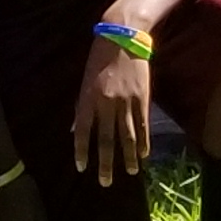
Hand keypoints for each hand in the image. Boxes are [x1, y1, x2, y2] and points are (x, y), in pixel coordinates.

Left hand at [70, 39, 153, 184]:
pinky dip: (143, 142)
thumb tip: (77, 131)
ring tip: (129, 172)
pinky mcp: (142, 99)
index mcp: (89, 98)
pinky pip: (142, 126)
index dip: (82, 151)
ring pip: (127, 137)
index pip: (84, 132)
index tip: (81, 167)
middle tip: (105, 182)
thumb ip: (82, 107)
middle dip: (105, 163)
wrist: (122, 38)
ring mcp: (126, 102)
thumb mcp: (84, 81)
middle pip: (106, 140)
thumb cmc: (98, 59)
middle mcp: (107, 104)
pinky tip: (143, 155)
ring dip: (127, 157)